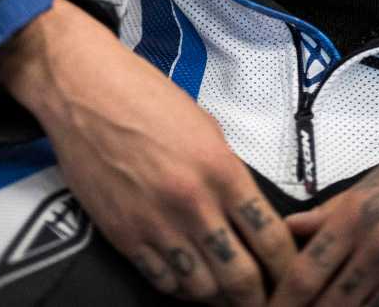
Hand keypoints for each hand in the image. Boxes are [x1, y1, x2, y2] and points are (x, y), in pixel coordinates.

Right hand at [0, 0, 295, 302]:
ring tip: (225, 288)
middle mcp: (193, 203)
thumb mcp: (204, 126)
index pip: (270, 237)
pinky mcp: (124, 237)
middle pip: (240, 277)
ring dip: (217, 294)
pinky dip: (179, 286)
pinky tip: (187, 277)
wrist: (86, 92)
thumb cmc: (145, 97)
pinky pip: (163, 282)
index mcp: (221, 169)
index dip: (288, 266)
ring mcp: (156, 225)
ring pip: (202, 289)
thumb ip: (227, 172)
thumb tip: (245, 212)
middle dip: (257, 295)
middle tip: (263, 296)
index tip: (292, 276)